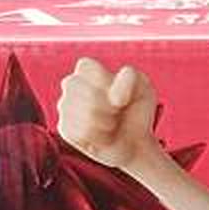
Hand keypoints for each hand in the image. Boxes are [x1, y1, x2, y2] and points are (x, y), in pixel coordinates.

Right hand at [56, 57, 163, 174]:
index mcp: (87, 68)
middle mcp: (71, 84)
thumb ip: (129, 78)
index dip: (105, 83)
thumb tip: (113, 97)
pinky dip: (98, 138)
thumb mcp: (143, 87)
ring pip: (85, 115)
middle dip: (109, 108)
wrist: (136, 143)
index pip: (86, 67)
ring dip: (106, 124)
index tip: (121, 96)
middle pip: (86, 93)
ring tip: (111, 125)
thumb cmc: (137, 111)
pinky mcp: (65, 129)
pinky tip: (103, 137)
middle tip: (117, 113)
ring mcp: (65, 107)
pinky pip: (80, 133)